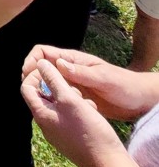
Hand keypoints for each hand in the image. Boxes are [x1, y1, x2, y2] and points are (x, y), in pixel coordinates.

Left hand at [21, 59, 124, 166]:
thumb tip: (40, 64)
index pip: (27, 88)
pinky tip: (92, 111)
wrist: (109, 163)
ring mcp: (58, 133)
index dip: (37, 75)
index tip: (53, 70)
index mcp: (41, 115)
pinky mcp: (70, 138)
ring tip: (85, 101)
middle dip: (58, 86)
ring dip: (71, 97)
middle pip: (43, 96)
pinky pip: (69, 117)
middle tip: (74, 88)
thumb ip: (54, 80)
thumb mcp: (70, 99)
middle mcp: (46, 125)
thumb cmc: (89, 130)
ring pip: (59, 105)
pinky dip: (78, 109)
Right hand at [23, 45, 158, 120]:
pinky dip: (55, 104)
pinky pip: (57, 99)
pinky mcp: (74, 98)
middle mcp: (68, 71)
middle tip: (38, 96)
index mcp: (72, 60)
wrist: (138, 100)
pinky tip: (62, 113)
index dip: (31, 61)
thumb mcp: (103, 78)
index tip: (28, 76)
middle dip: (34, 81)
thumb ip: (81, 72)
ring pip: (47, 86)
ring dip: (45, 94)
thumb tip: (58, 64)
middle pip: (40, 70)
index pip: (42, 52)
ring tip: (52, 105)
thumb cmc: (124, 85)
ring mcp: (71, 84)